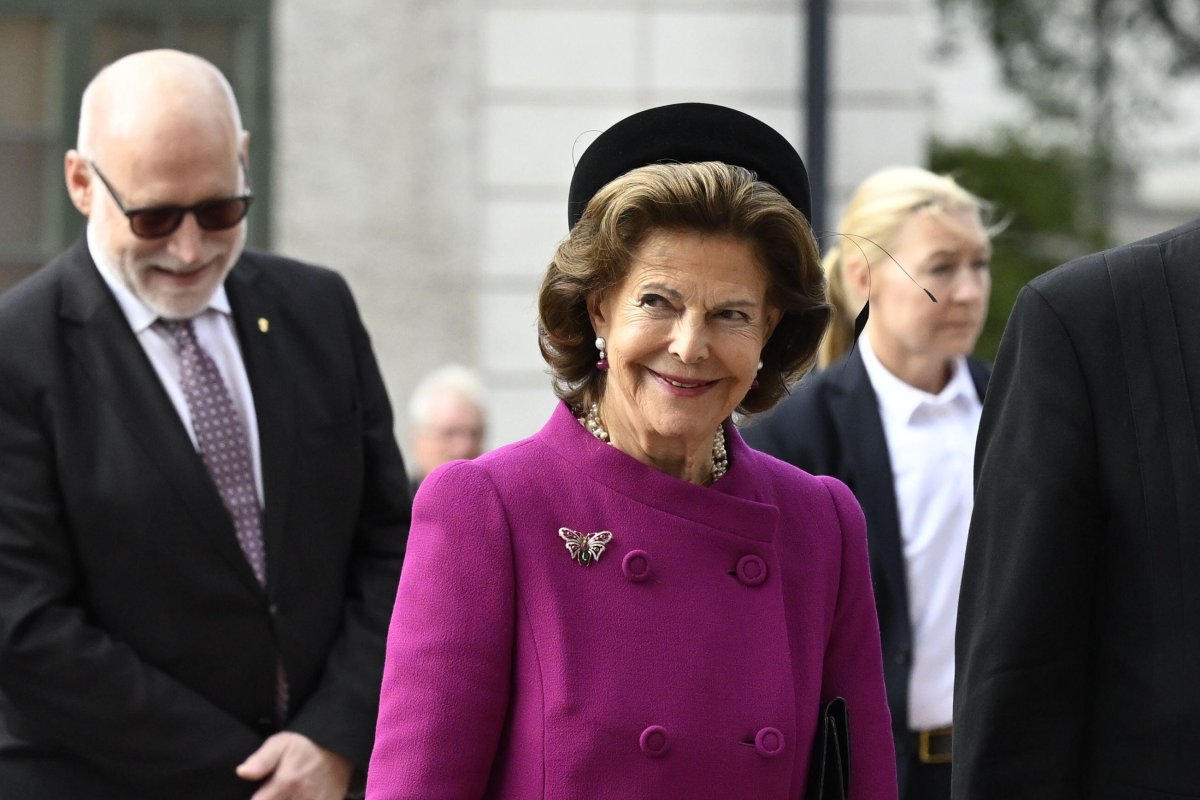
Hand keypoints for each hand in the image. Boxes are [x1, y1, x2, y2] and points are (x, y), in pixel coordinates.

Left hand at [237, 731, 353, 799]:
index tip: (257, 795)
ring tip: (285, 794)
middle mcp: (302, 797)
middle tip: (272, 792)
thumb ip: (261, 760)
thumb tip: (242, 772)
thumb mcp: (280, 743)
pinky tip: (297, 797)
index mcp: (287, 782)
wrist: (338, 747)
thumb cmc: (304, 745)